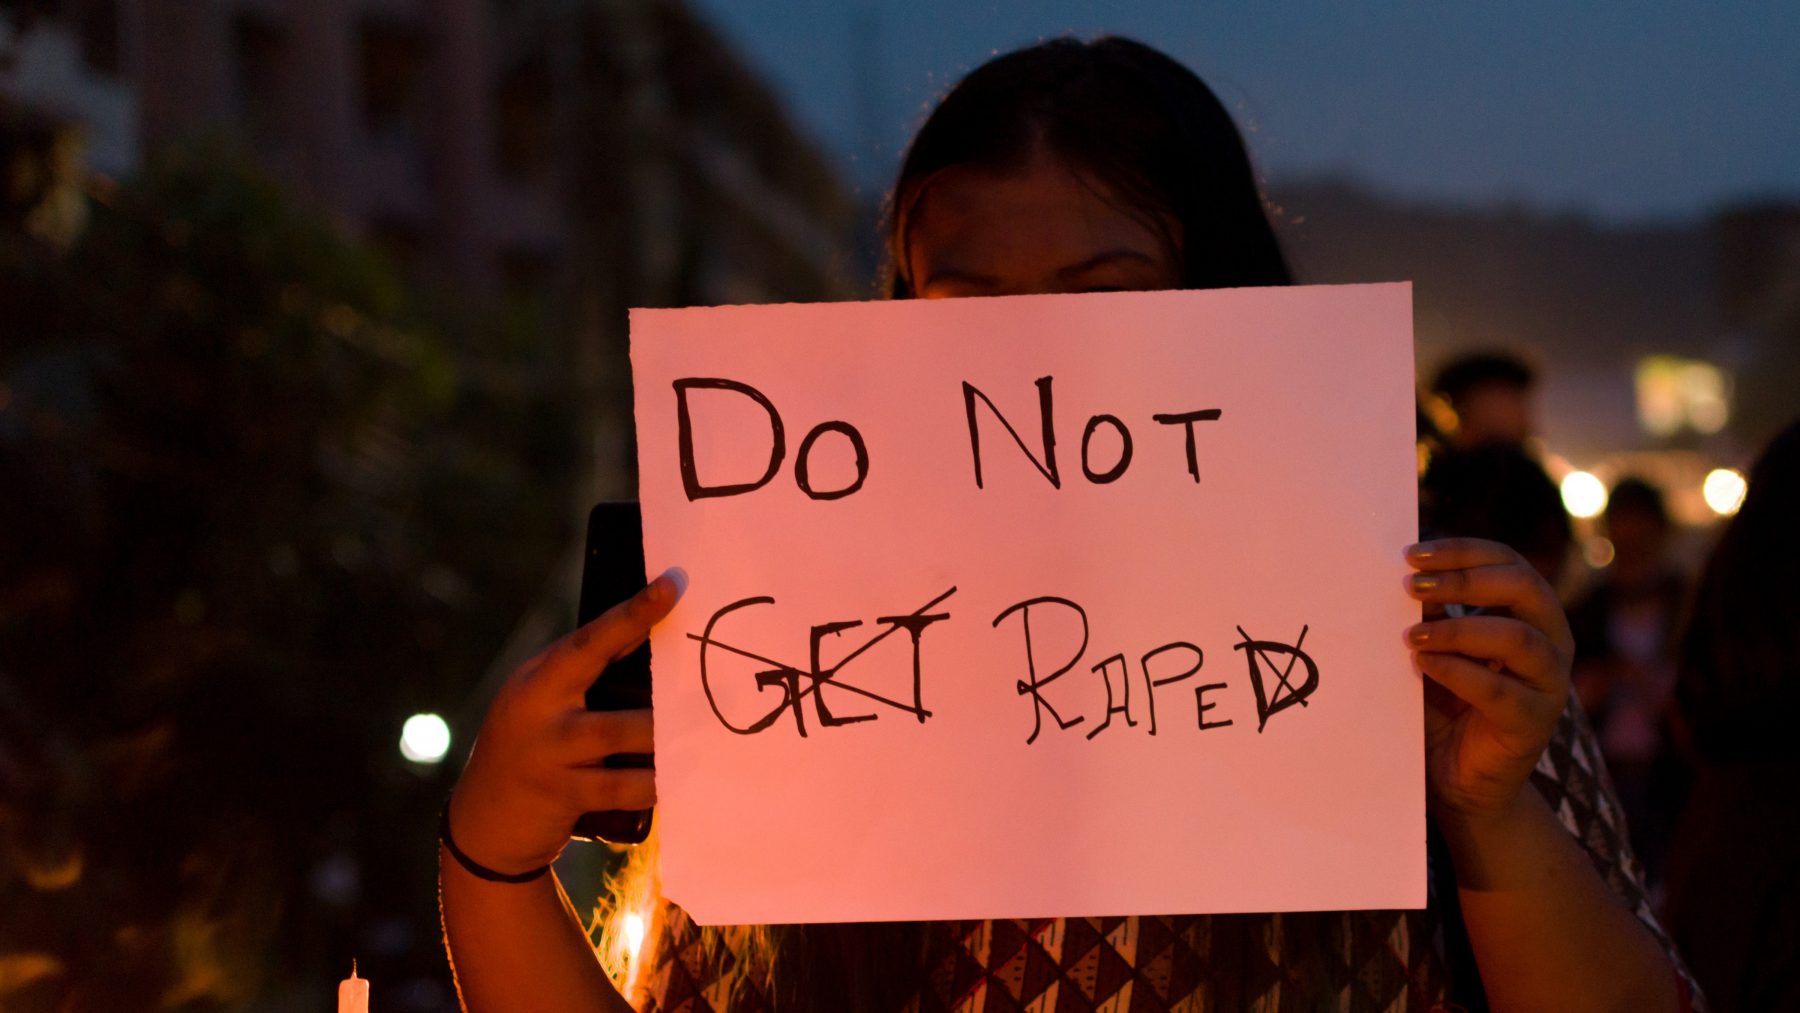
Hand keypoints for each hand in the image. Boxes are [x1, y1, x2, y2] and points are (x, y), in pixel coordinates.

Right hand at [447, 571, 683, 875]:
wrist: (484, 823)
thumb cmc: (531, 747)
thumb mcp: (543, 702)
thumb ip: (586, 673)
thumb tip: (651, 633)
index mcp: (539, 679)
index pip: (590, 637)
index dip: (634, 610)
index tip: (674, 584)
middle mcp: (540, 710)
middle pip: (601, 674)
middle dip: (656, 676)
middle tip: (707, 678)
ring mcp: (550, 754)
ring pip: (622, 733)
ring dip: (664, 734)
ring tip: (705, 730)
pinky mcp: (563, 796)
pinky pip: (623, 787)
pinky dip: (653, 783)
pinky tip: (676, 780)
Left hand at [1403, 539, 1572, 824]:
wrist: (1458, 780)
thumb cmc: (1445, 704)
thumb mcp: (1435, 649)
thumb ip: (1432, 614)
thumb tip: (1408, 574)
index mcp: (1531, 614)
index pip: (1508, 563)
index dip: (1463, 551)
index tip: (1412, 554)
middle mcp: (1551, 642)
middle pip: (1523, 588)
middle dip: (1464, 580)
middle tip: (1410, 585)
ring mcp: (1549, 684)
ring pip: (1518, 638)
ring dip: (1458, 629)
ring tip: (1412, 635)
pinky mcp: (1533, 723)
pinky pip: (1499, 691)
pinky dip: (1457, 672)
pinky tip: (1424, 665)